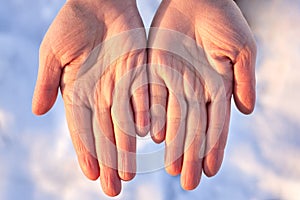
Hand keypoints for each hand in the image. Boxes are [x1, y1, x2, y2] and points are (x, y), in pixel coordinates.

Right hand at [32, 0, 148, 195]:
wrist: (99, 2)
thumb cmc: (72, 24)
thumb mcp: (53, 53)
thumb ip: (47, 82)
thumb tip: (36, 111)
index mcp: (77, 93)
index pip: (81, 130)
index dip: (86, 152)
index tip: (91, 174)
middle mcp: (100, 95)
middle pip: (104, 134)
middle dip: (108, 161)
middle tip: (114, 188)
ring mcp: (120, 85)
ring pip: (124, 122)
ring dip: (127, 147)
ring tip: (129, 172)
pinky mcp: (138, 73)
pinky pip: (141, 98)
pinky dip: (143, 116)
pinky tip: (145, 135)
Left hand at [148, 0, 255, 189]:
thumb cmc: (224, 19)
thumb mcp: (241, 49)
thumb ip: (243, 79)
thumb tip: (247, 111)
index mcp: (216, 87)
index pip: (215, 124)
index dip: (213, 147)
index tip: (210, 170)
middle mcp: (194, 90)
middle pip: (192, 128)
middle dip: (190, 154)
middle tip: (187, 181)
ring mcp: (174, 81)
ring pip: (172, 118)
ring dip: (172, 142)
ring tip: (171, 167)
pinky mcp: (155, 70)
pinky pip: (154, 97)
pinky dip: (154, 116)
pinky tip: (154, 135)